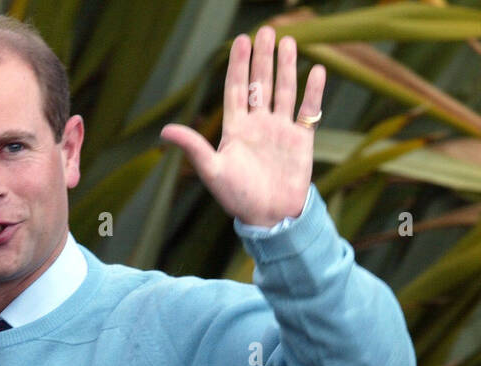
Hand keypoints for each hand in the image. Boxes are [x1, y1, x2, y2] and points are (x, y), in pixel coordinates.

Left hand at [160, 26, 324, 227]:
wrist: (270, 218)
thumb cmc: (238, 198)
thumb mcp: (212, 171)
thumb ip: (193, 147)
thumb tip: (165, 131)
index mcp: (236, 129)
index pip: (236, 89)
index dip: (238, 65)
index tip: (240, 40)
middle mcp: (258, 125)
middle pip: (260, 84)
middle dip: (261, 58)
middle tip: (265, 31)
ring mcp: (281, 130)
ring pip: (283, 91)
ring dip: (285, 67)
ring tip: (287, 42)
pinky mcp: (301, 140)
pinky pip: (307, 110)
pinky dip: (312, 91)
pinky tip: (316, 70)